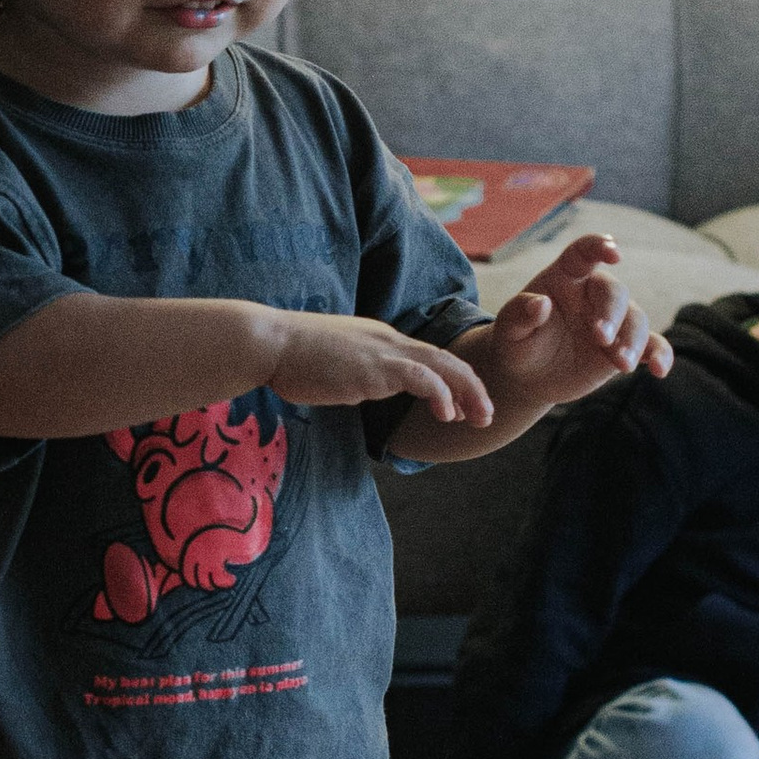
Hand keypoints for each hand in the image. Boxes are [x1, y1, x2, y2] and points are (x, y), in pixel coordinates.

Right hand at [265, 311, 493, 429]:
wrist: (271, 342)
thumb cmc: (291, 357)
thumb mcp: (334, 363)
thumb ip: (354, 373)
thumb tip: (358, 387)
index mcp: (380, 339)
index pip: (427, 357)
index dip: (452, 381)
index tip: (464, 406)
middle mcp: (388, 340)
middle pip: (445, 359)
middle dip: (472, 387)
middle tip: (487, 415)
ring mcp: (383, 351)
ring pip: (442, 367)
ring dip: (467, 394)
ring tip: (480, 419)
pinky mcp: (375, 367)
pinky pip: (420, 378)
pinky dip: (440, 394)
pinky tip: (448, 415)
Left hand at [473, 231, 670, 420]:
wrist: (530, 376)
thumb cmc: (517, 344)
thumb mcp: (508, 331)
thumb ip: (519, 315)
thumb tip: (540, 304)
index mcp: (565, 277)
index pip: (584, 253)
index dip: (599, 246)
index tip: (613, 252)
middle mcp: (594, 294)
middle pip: (615, 292)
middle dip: (612, 313)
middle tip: (600, 338)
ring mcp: (614, 320)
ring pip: (636, 319)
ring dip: (633, 340)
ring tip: (621, 364)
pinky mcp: (625, 346)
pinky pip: (651, 345)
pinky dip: (660, 355)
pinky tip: (659, 370)